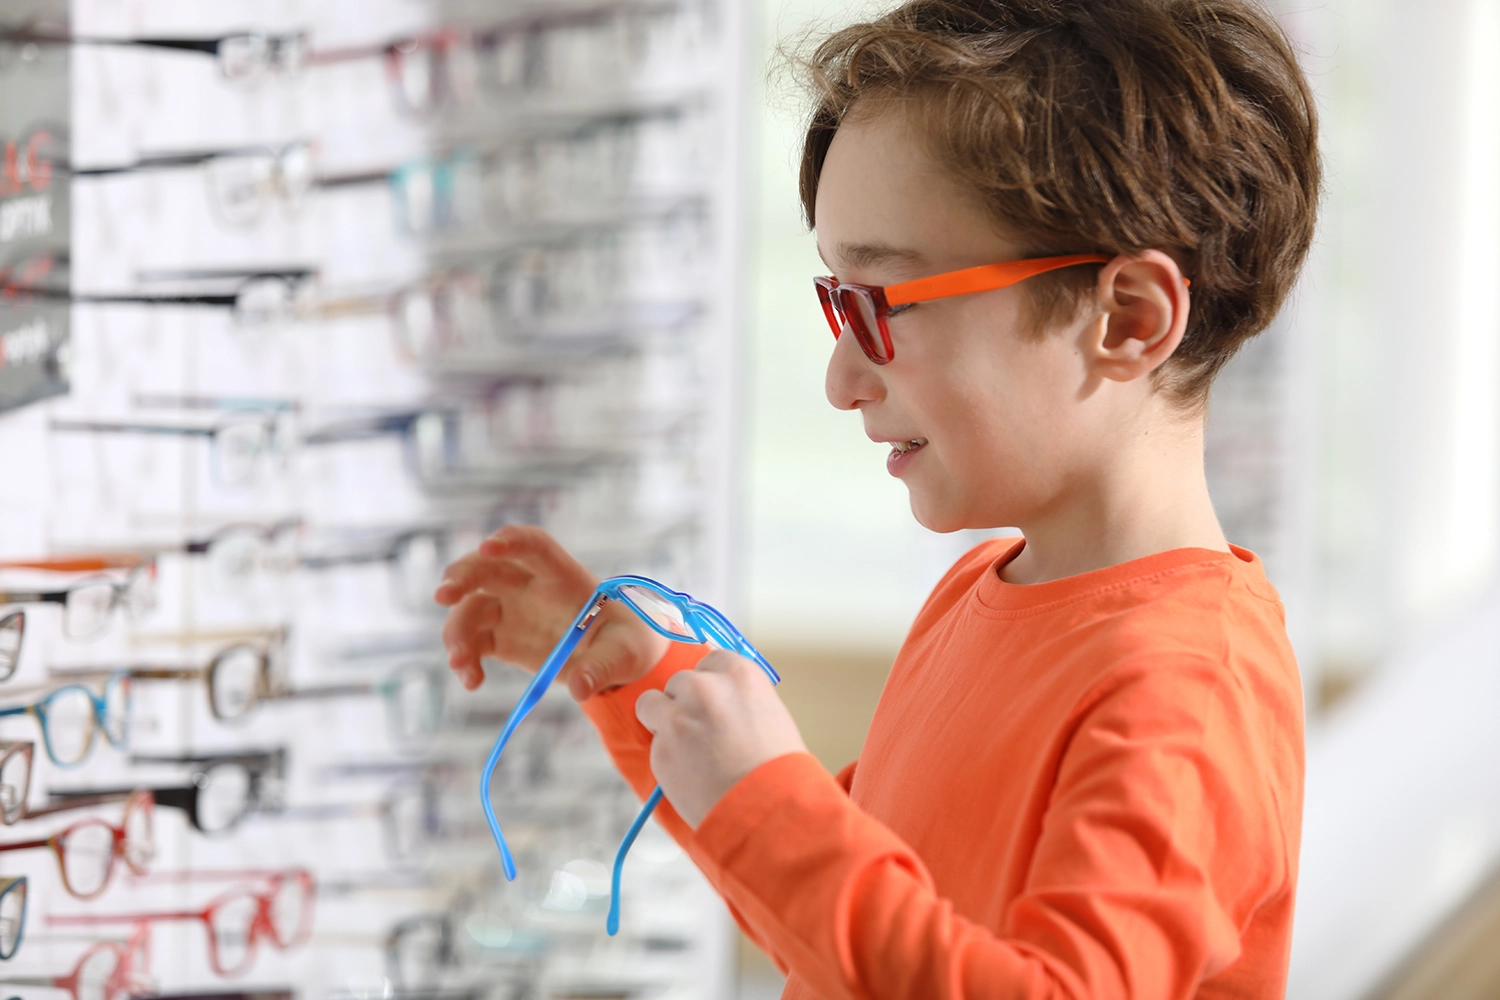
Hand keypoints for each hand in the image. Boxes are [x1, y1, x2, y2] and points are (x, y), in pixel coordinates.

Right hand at [434, 525, 668, 698]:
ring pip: (470, 607)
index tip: (488, 546)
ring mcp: (511, 610)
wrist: (613, 658)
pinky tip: (471, 681)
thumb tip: (581, 688)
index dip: (511, 541)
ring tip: (460, 663)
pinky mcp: (501, 638)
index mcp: (562, 576)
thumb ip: (602, 667)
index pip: (533, 546)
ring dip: (457, 631)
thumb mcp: (625, 653)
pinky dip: (465, 660)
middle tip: (443, 595)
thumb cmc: (625, 642)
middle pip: (487, 568)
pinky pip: (473, 643)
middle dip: (462, 575)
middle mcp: (529, 586)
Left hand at [634, 649, 807, 827]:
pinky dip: (667, 756)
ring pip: (650, 703)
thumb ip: (738, 698)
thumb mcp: (770, 715)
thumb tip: (720, 699)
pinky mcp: (660, 750)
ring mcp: (678, 718)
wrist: (768, 810)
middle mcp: (704, 688)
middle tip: (702, 730)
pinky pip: (654, 744)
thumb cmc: (779, 768)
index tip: (712, 699)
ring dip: (662, 719)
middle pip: (679, 681)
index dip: (709, 682)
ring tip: (685, 746)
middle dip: (686, 702)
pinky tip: (691, 773)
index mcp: (738, 674)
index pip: (709, 661)